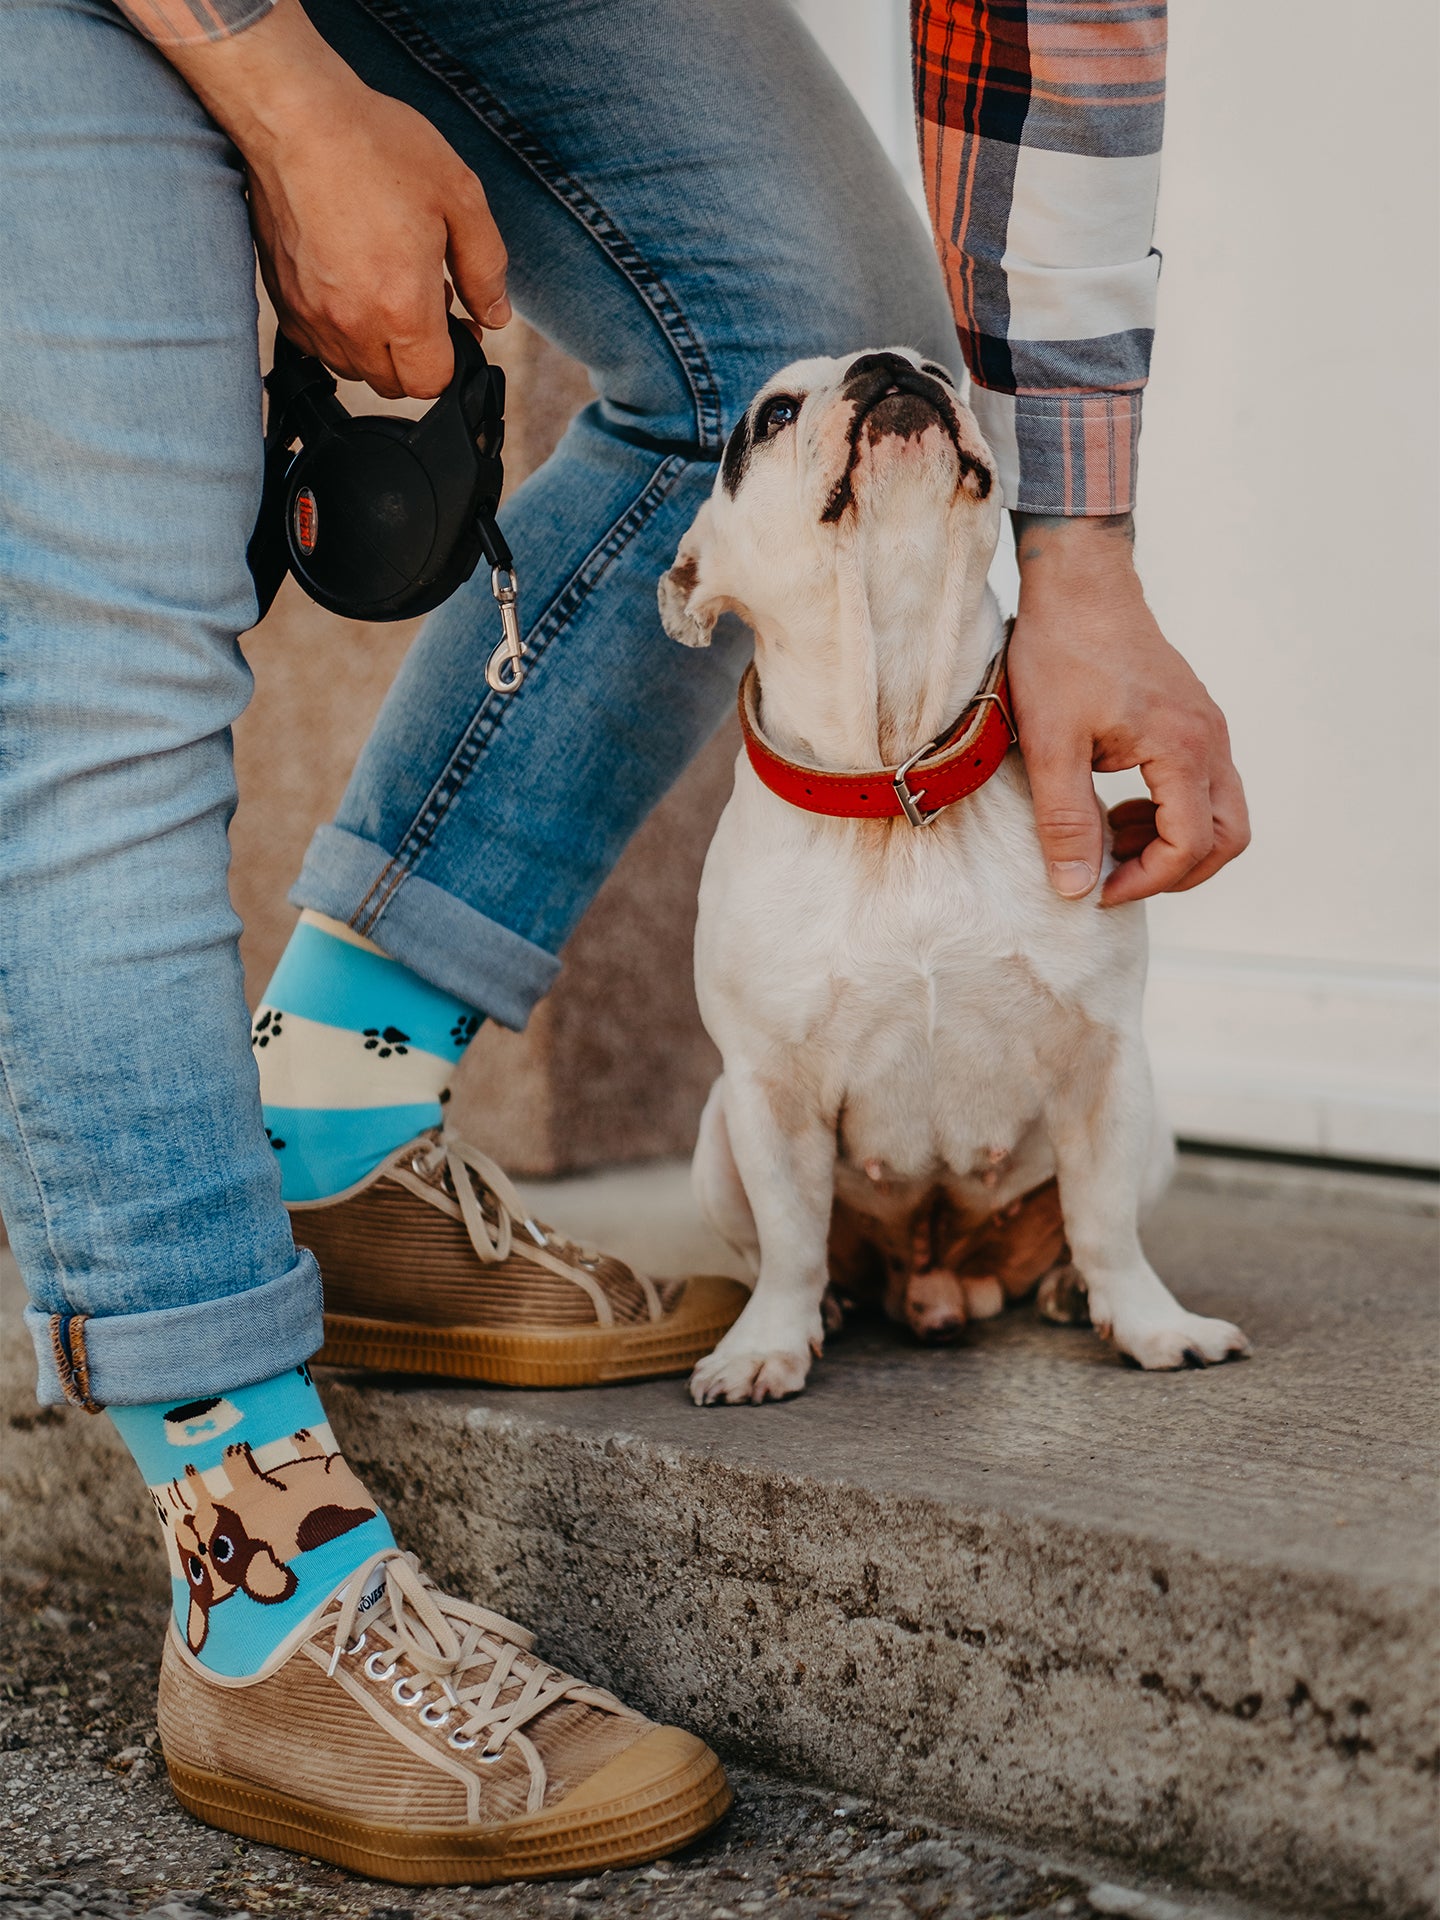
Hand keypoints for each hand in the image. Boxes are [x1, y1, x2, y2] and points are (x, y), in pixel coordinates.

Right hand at [161, 0, 508, 398]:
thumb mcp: (459, 198)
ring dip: (377, 347)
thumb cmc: (376, 147)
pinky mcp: (282, 298)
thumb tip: (494, 316)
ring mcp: (310, 314)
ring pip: (353, 368)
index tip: (457, 329)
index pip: (432, 383)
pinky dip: (340, 331)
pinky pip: (316, 344)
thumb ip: (486, 269)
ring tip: (386, 287)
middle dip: (417, 357)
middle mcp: (351, 324)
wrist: (295, 116)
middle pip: (393, 383)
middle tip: (425, 300)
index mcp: (401, 308)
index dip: (453, 363)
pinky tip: (351, 285)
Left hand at [1009, 514, 1249, 905]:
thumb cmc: (1061, 652)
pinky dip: (1167, 812)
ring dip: (1171, 842)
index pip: (1190, 845)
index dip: (1146, 881)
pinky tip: (1115, 806)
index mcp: (1182, 747)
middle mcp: (1209, 739)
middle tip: (1116, 878)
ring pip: (1220, 814)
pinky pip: (1202, 786)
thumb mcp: (1050, 744)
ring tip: (1107, 839)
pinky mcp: (1192, 719)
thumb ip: (1066, 820)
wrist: (1078, 583)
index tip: (1097, 889)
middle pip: (1227, 838)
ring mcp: (1206, 728)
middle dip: (1176, 872)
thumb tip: (1077, 886)